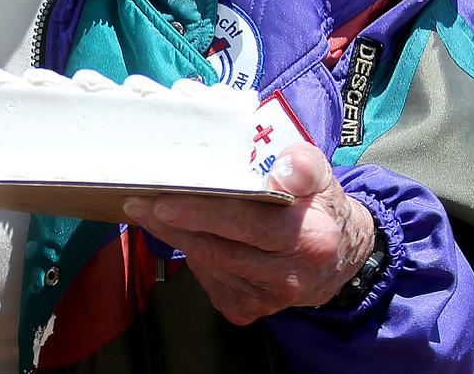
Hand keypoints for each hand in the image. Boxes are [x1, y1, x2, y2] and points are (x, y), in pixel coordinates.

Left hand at [122, 142, 375, 322]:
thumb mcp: (320, 175)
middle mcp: (287, 274)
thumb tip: (282, 171)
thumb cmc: (317, 205)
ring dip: (174, 237)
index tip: (165, 202)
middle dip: (171, 224)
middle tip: (138, 201)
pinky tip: (183, 234)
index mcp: (308, 238)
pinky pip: (208, 279)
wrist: (335, 257)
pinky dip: (191, 255)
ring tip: (147, 209)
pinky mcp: (248, 308)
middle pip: (216, 248)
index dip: (202, 212)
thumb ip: (303, 164)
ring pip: (206, 263)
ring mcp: (267, 297)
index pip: (246, 223)